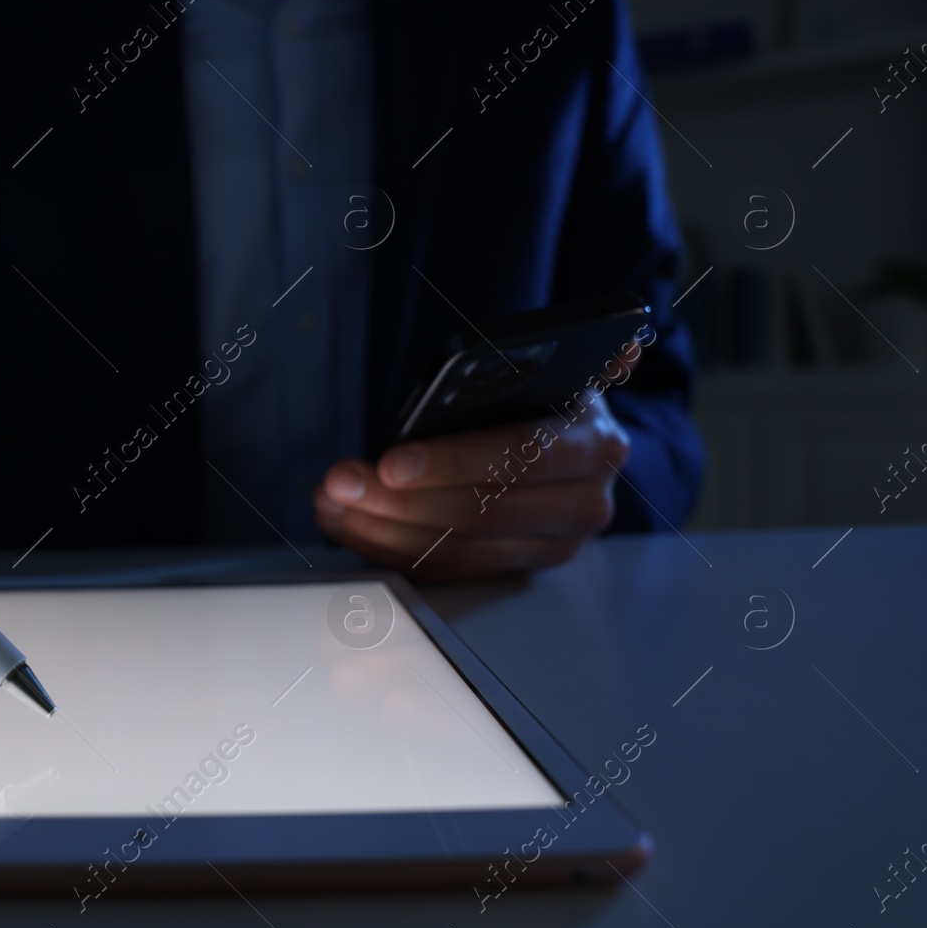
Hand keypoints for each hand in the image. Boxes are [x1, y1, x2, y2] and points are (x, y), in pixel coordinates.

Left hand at [313, 395, 631, 579]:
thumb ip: (520, 368)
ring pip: (459, 550)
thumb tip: (549, 357)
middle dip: (397, 502)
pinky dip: (393, 549)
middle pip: (481, 513)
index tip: (389, 463)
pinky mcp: (523, 567)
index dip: (450, 463)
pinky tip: (352, 524)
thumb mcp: (538, 370)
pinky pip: (451, 570)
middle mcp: (585, 500)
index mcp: (592, 439)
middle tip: (340, 483)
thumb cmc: (538, 395)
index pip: (518, 456)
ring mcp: (558, 542)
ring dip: (383, 530)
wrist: (567, 433)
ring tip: (334, 503)